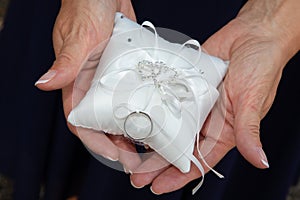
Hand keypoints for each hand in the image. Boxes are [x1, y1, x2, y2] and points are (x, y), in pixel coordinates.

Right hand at [35, 0, 140, 170]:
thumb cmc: (86, 7)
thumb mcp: (80, 36)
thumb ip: (66, 62)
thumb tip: (45, 84)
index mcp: (76, 81)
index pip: (81, 120)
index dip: (96, 141)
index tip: (115, 154)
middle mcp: (92, 82)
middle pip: (102, 121)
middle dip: (117, 141)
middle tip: (138, 155)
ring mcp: (109, 76)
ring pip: (118, 109)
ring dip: (131, 126)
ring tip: (149, 140)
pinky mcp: (123, 67)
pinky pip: (131, 92)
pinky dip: (141, 104)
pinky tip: (155, 111)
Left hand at [130, 0, 299, 193]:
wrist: (252, 35)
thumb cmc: (261, 66)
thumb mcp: (253, 100)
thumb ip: (249, 130)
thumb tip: (259, 160)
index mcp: (223, 130)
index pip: (198, 160)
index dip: (178, 175)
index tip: (157, 186)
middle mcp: (205, 120)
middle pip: (178, 148)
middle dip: (157, 163)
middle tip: (135, 174)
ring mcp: (192, 103)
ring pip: (168, 126)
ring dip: (151, 138)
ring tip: (129, 150)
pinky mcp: (184, 85)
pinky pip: (166, 99)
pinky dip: (153, 109)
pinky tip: (137, 116)